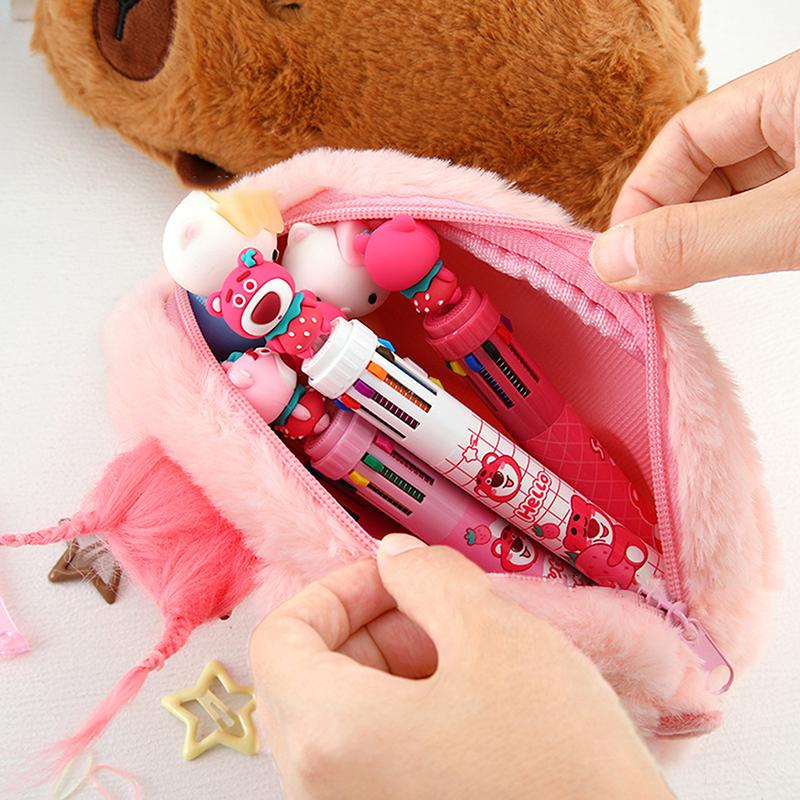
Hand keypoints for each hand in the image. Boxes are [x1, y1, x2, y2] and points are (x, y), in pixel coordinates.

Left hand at [250, 535, 671, 799]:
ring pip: (337, 719)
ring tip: (462, 658)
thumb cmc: (561, 765)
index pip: (279, 638)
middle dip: (366, 627)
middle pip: (304, 678)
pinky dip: (401, 716)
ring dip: (388, 670)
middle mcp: (322, 790)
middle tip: (433, 614)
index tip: (391, 578)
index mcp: (331, 735)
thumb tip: (395, 558)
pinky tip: (467, 704)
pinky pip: (366, 760)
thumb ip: (428, 576)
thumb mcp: (495, 634)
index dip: (334, 590)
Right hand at [591, 51, 799, 291]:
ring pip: (733, 202)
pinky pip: (762, 224)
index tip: (620, 258)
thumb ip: (701, 238)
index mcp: (792, 89)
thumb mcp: (790, 220)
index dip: (643, 197)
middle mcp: (799, 120)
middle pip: (704, 169)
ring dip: (701, 246)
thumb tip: (609, 260)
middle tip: (646, 282)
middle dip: (669, 227)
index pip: (685, 137)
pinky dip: (736, 254)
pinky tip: (723, 278)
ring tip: (679, 287)